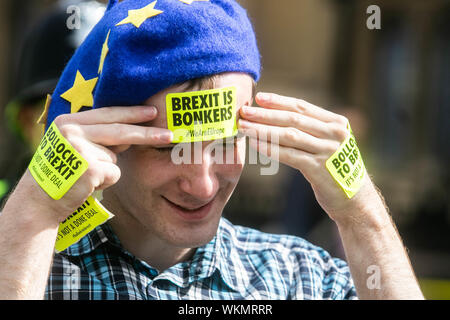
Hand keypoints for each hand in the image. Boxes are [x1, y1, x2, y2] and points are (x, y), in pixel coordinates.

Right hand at [29, 106, 172, 221]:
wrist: (38, 201)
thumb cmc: (62, 174)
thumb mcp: (75, 148)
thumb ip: (100, 138)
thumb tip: (131, 135)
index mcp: (68, 122)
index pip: (107, 114)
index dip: (132, 113)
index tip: (153, 112)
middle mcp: (71, 131)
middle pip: (119, 131)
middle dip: (147, 133)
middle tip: (170, 134)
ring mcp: (79, 149)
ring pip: (115, 157)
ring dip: (107, 169)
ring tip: (85, 177)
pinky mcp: (88, 169)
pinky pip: (114, 174)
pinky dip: (106, 181)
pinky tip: (87, 185)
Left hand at [238, 92, 376, 222]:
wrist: (355, 200)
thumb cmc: (335, 170)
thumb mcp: (328, 144)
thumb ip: (310, 131)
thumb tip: (276, 118)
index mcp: (336, 122)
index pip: (302, 107)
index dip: (279, 101)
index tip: (259, 98)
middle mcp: (334, 134)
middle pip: (293, 119)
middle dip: (266, 114)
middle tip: (244, 112)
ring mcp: (328, 151)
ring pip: (289, 135)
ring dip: (264, 130)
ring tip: (244, 127)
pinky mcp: (320, 169)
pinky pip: (290, 155)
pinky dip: (271, 149)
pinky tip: (256, 145)